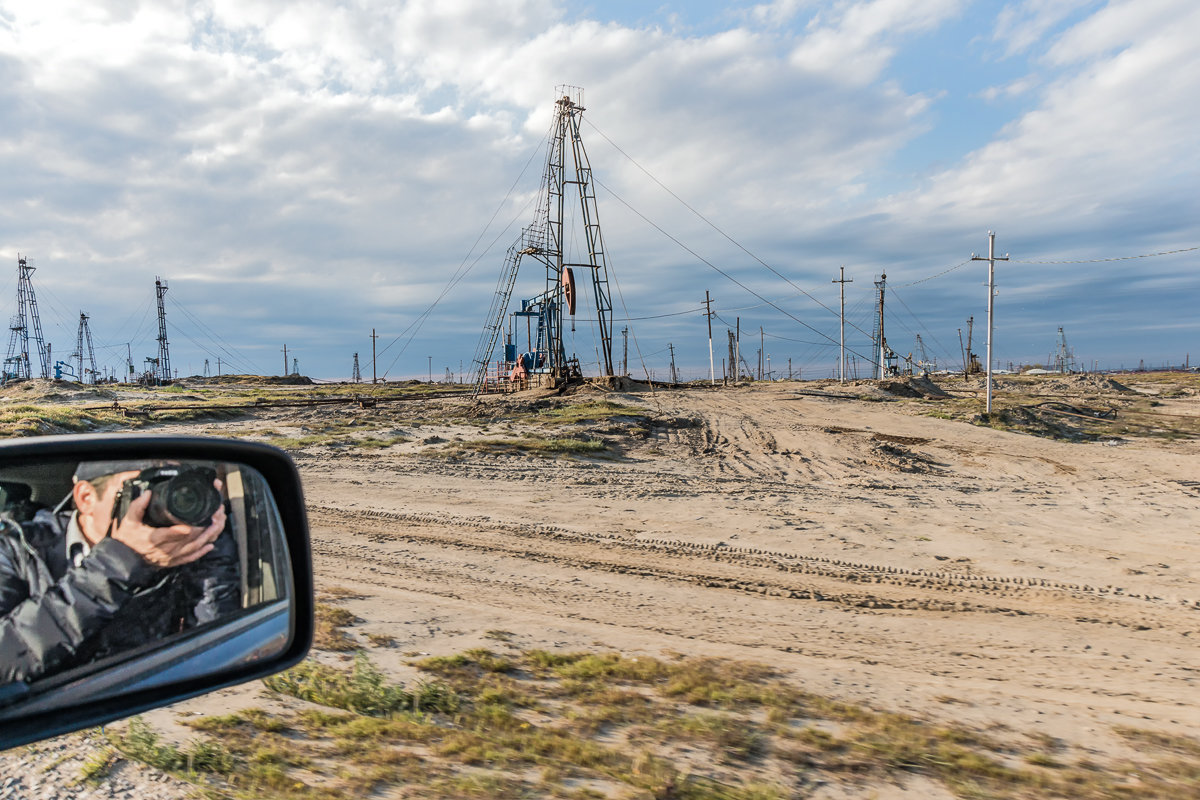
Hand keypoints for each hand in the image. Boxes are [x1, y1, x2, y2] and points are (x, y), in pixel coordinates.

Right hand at [111, 487, 226, 567]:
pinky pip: (190, 558)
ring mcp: (170, 557)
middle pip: (189, 539)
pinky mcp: (172, 562)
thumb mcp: (128, 521)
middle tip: (215, 515)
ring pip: (193, 548)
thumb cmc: (127, 540)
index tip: (197, 521)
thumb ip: (138, 506)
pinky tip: (210, 545)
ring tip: (217, 525)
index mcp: (154, 538)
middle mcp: (165, 550)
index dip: (186, 528)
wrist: (122, 559)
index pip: (173, 533)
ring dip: (207, 537)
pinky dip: (201, 552)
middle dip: (204, 526)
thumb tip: (148, 493)